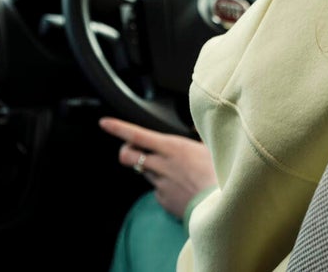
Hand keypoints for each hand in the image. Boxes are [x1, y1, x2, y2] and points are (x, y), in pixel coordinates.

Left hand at [99, 117, 216, 219]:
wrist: (223, 204)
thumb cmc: (220, 171)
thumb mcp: (209, 146)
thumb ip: (195, 136)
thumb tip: (194, 126)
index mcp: (172, 147)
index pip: (137, 135)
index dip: (118, 128)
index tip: (104, 123)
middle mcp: (162, 165)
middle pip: (128, 156)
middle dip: (126, 151)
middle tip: (133, 149)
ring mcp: (161, 184)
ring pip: (144, 171)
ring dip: (150, 167)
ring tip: (173, 169)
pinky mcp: (164, 200)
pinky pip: (158, 189)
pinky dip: (164, 185)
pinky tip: (182, 186)